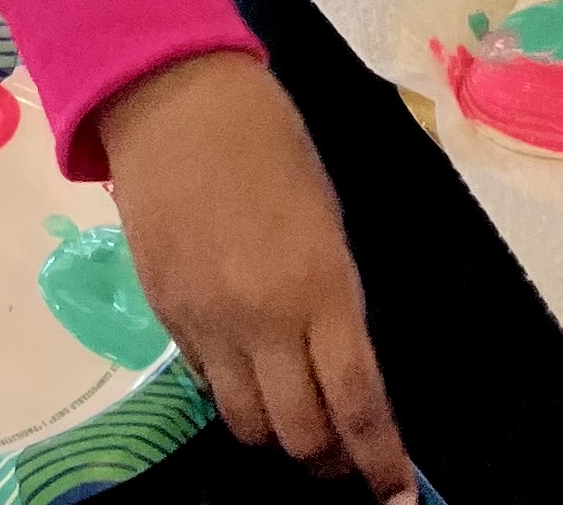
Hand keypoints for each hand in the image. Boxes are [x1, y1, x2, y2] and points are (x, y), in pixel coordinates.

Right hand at [95, 54, 411, 494]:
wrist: (174, 97)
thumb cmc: (270, 142)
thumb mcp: (324, 219)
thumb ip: (333, 300)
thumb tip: (342, 369)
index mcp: (321, 286)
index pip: (358, 405)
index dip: (382, 464)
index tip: (397, 498)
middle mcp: (264, 319)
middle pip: (301, 435)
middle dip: (330, 458)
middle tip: (344, 451)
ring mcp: (207, 322)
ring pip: (248, 425)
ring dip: (278, 432)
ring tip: (292, 415)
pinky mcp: (165, 315)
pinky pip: (206, 384)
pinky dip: (232, 390)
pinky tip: (244, 365)